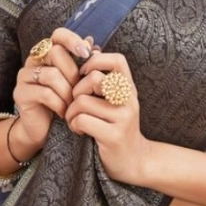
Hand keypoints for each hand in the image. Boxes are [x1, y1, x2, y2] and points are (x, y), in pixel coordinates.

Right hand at [11, 27, 93, 154]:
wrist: (42, 130)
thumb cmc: (62, 102)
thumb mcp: (75, 82)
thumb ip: (83, 63)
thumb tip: (92, 44)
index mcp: (47, 53)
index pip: (58, 35)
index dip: (73, 40)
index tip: (87, 54)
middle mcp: (33, 61)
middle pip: (56, 53)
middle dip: (73, 73)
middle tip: (79, 90)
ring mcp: (24, 77)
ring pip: (52, 75)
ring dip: (67, 92)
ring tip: (73, 104)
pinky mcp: (21, 94)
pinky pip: (46, 93)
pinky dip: (60, 104)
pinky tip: (64, 112)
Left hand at [66, 50, 153, 184]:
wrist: (134, 161)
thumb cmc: (118, 127)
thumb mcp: (115, 100)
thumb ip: (104, 78)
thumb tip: (90, 45)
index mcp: (129, 88)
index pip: (117, 60)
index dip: (96, 61)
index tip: (84, 74)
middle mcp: (129, 100)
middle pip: (94, 79)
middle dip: (76, 91)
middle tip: (75, 104)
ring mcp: (123, 118)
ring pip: (82, 102)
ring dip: (71, 112)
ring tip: (75, 120)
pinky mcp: (113, 135)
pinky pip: (82, 120)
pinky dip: (74, 125)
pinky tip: (79, 131)